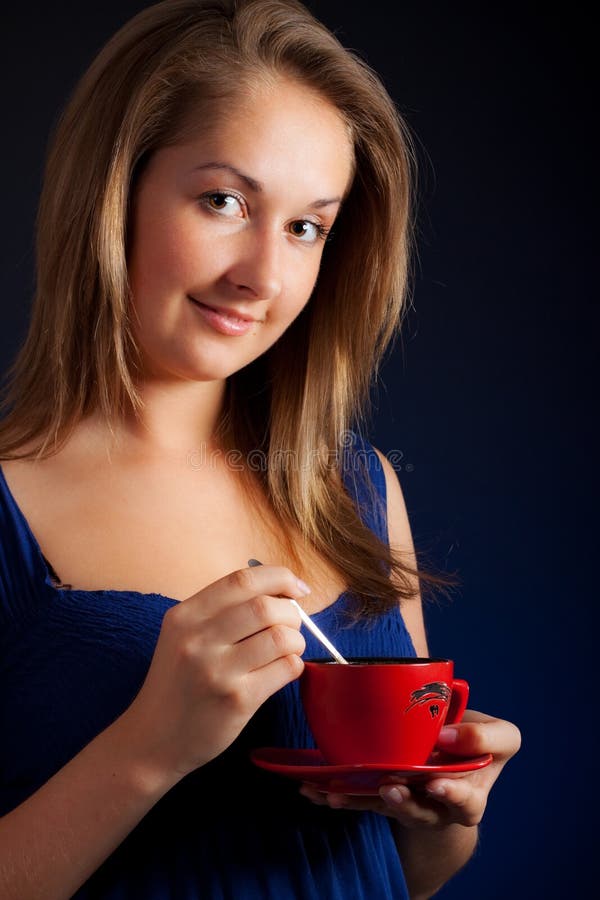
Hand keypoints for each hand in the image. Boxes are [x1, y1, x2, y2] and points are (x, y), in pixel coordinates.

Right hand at [121, 565, 306, 779]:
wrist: (152, 739)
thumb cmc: (178, 683)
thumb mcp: (183, 635)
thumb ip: (222, 611)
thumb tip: (282, 592)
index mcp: (186, 615)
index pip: (243, 579)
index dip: (280, 578)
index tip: (296, 589)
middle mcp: (198, 639)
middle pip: (266, 606)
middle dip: (292, 613)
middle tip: (291, 627)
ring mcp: (217, 671)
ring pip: (281, 637)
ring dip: (296, 640)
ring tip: (287, 650)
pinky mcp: (237, 700)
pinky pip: (286, 669)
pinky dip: (294, 665)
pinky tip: (282, 670)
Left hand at [299, 709, 520, 827]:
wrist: (454, 758)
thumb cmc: (476, 743)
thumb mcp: (500, 737)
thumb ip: (485, 735)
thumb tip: (448, 735)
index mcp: (471, 795)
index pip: (467, 802)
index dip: (453, 795)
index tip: (436, 782)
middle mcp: (437, 808)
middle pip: (421, 813)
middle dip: (404, 803)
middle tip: (389, 787)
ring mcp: (408, 804)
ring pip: (384, 808)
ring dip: (362, 800)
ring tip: (340, 791)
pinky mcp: (382, 799)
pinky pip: (360, 800)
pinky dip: (338, 795)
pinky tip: (316, 790)